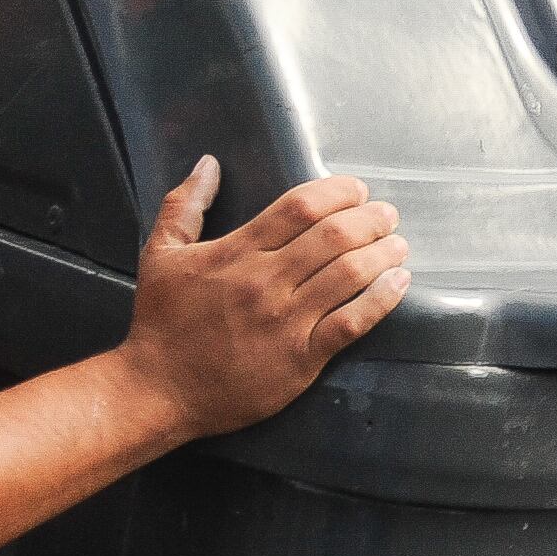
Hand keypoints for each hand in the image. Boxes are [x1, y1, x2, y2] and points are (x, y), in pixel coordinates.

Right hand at [117, 163, 408, 440]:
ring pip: (350, 274)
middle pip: (334, 235)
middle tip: (386, 215)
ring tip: (397, 245)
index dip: (337, 191)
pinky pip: (352, 322)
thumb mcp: (158, 254)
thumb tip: (209, 164)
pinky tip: (397, 283)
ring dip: (383, 253)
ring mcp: (286, 322)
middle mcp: (265, 282)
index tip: (355, 189)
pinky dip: (382, 298)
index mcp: (235, 253)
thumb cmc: (161, 323)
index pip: (300, 207)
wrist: (159, 391)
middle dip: (371, 218)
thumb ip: (183, 205)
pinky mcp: (301, 359)